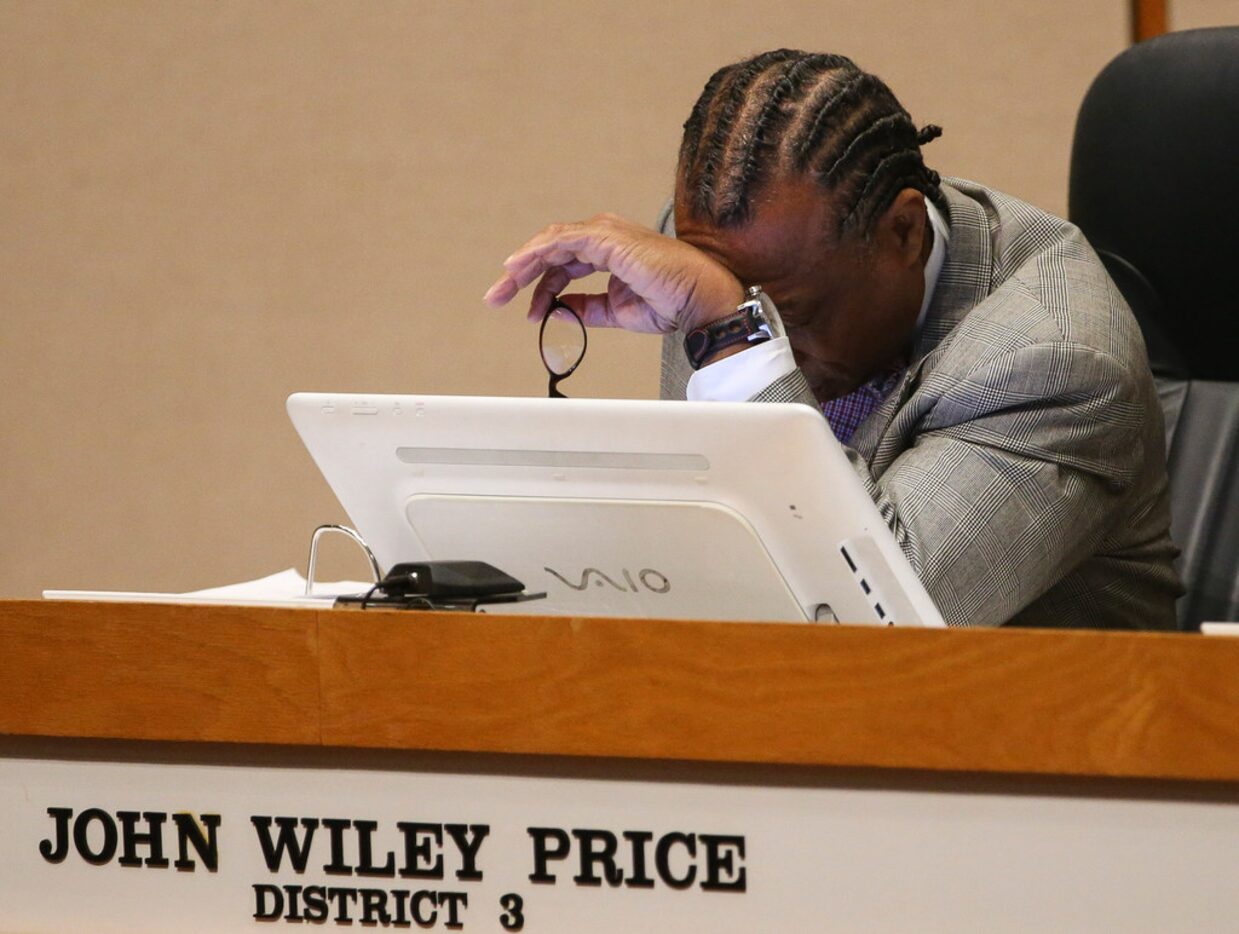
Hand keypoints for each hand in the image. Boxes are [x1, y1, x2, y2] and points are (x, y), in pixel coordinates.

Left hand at [483, 213, 743, 332]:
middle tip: (497, 296)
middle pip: (551, 250)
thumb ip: (586, 308)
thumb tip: (557, 310)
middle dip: (522, 274)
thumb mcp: (616, 311)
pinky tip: (518, 268)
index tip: (528, 313)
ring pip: (551, 242)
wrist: (698, 300)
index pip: (563, 264)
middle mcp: (605, 237)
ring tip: (503, 286)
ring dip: (523, 265)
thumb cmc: (671, 302)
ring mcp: (606, 234)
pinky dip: (537, 253)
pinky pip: (561, 241)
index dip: (541, 288)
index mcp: (609, 251)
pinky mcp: (607, 239)